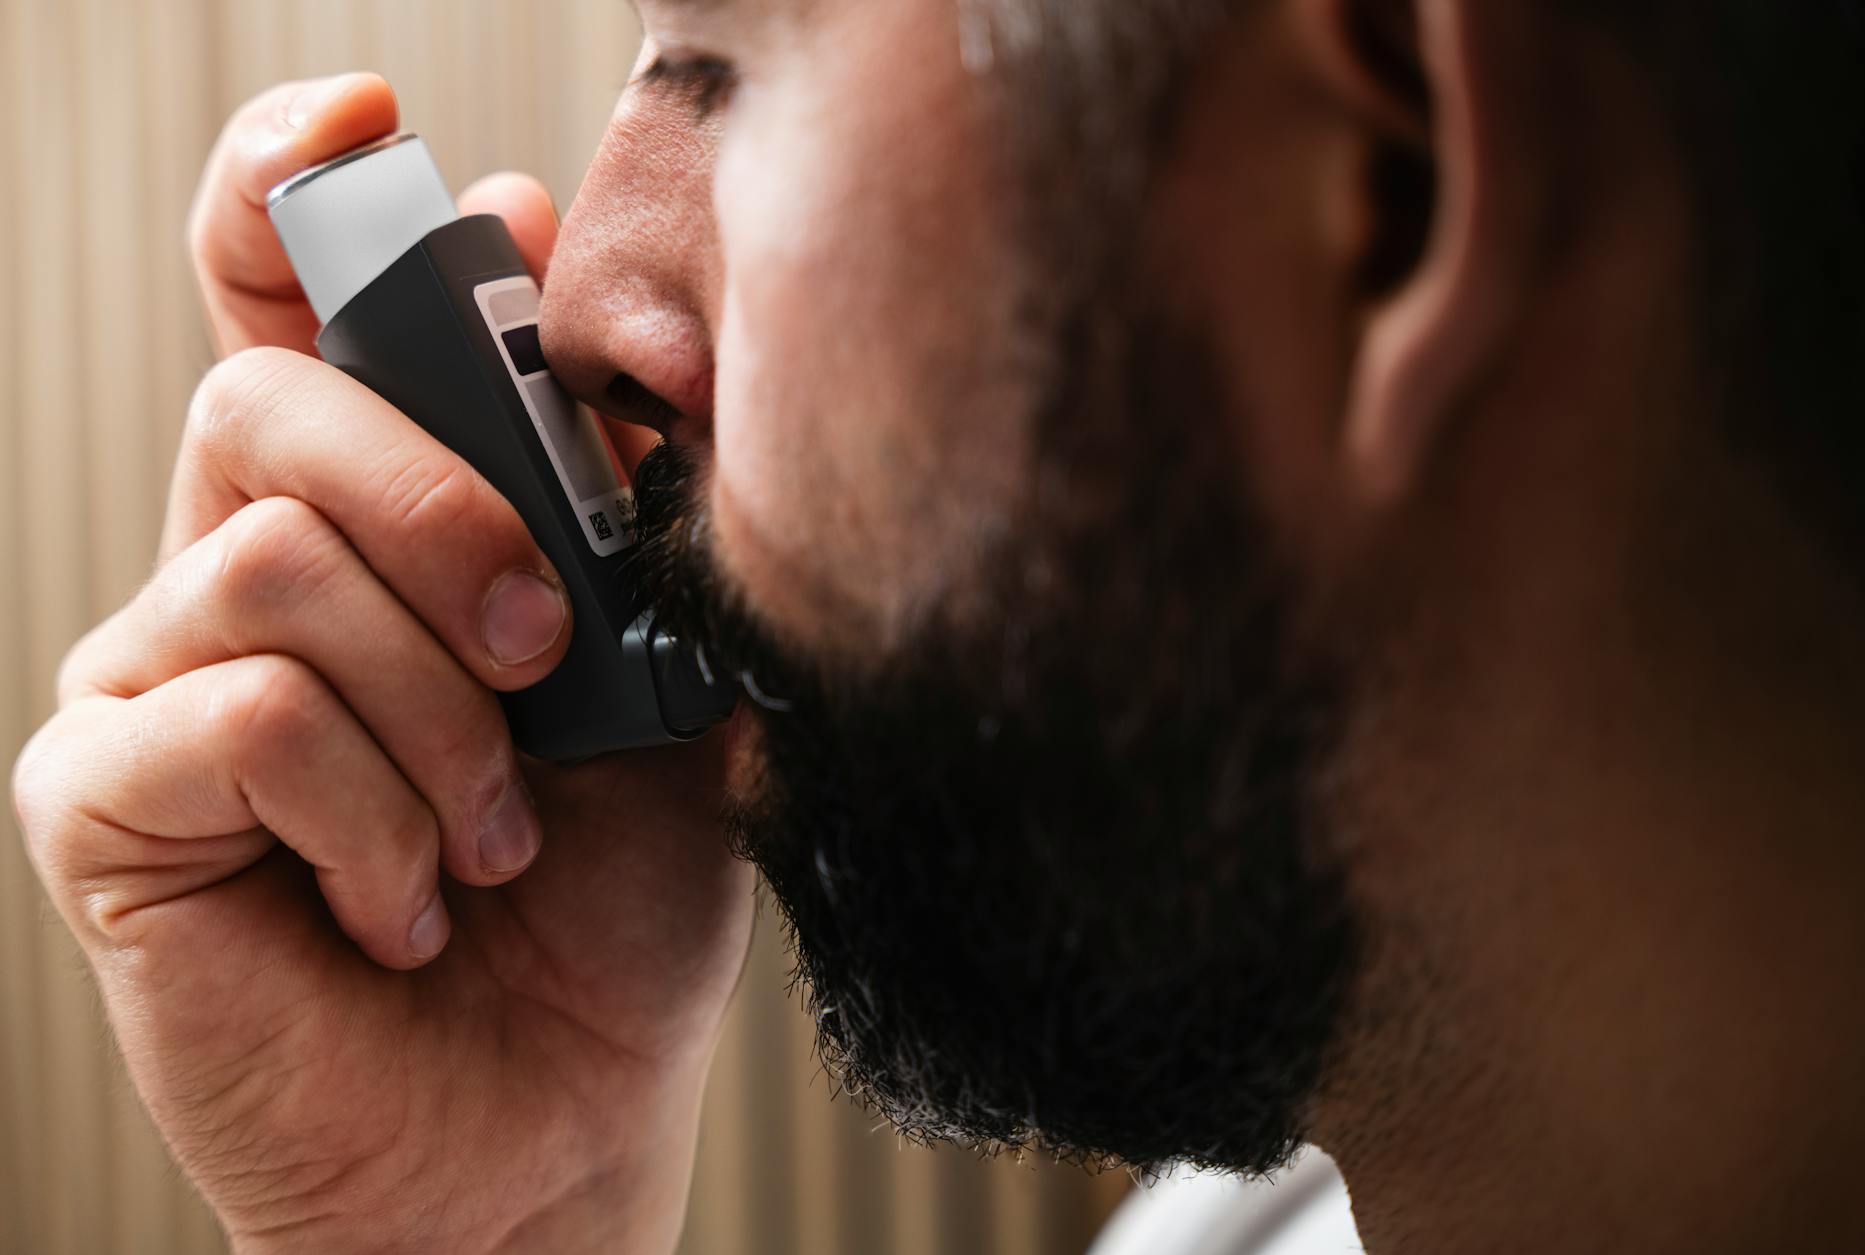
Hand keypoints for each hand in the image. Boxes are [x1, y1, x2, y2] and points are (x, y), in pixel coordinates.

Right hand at [11, 75, 753, 1253]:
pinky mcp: (102, 805)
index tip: (374, 125)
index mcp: (365, 520)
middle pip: (276, 396)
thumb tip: (567, 283)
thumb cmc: (610, 903)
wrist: (556, 1121)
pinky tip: (403, 903)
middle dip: (453, 506)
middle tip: (551, 651)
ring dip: (437, 710)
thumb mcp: (656, 678)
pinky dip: (368, 812)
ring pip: (270, 561)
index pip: (280, 306)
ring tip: (491, 836)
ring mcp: (151, 685)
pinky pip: (234, 717)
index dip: (296, 191)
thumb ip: (613, 504)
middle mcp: (235, 572)